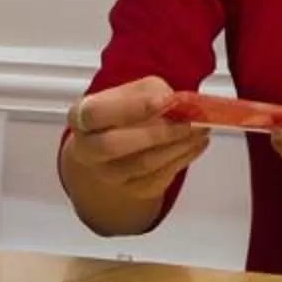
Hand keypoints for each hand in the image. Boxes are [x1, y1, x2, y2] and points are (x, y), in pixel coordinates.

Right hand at [61, 77, 208, 204]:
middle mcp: (87, 149)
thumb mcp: (133, 91)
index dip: (131, 107)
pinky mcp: (130, 190)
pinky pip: (158, 179)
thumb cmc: (123, 112)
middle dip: (158, 132)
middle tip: (189, 122)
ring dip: (177, 147)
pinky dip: (182, 160)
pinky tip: (196, 145)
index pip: (97, 114)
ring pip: (142, 165)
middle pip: (115, 145)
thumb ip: (150, 92)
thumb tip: (174, 104)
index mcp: (81, 117)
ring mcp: (107, 174)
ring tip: (200, 131)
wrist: (113, 145)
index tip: (165, 100)